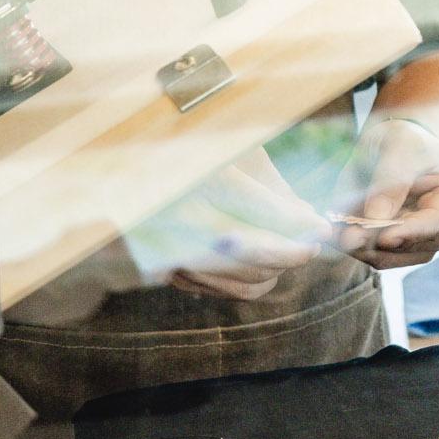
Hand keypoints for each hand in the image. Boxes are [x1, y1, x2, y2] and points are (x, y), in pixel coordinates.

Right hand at [146, 149, 333, 301]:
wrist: (116, 165)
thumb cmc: (190, 149)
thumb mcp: (234, 151)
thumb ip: (272, 186)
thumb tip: (306, 220)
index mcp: (202, 177)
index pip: (268, 213)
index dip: (304, 226)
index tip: (322, 228)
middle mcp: (180, 217)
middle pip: (259, 253)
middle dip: (295, 252)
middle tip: (312, 243)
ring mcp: (167, 249)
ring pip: (243, 279)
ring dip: (275, 269)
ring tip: (289, 251)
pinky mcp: (159, 269)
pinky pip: (218, 289)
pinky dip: (246, 280)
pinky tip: (258, 262)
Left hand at [330, 118, 438, 268]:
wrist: (399, 147)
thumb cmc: (408, 140)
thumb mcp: (402, 148)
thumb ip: (391, 181)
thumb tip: (375, 219)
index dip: (412, 232)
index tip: (384, 238)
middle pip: (411, 246)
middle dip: (374, 240)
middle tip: (341, 233)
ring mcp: (426, 244)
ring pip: (389, 257)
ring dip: (359, 245)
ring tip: (334, 228)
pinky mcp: (400, 251)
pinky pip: (375, 256)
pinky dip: (354, 245)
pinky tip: (337, 229)